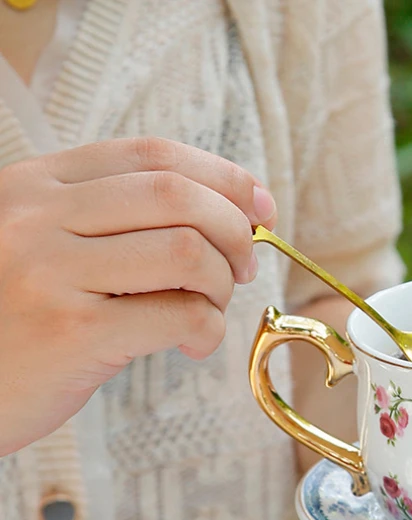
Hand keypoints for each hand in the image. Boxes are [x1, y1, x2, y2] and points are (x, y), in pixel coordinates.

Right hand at [0, 137, 276, 456]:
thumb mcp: (40, 247)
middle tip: (241, 268)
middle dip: (236, 230)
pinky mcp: (74, 333)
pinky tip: (192, 345)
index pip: (153, 156)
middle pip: (178, 195)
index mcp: (37, 186)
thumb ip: (108, 225)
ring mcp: (52, 273)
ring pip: (188, 251)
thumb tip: (222, 220)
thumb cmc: (11, 320)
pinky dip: (208, 330)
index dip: (224, 177)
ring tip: (208, 308)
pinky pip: (180, 315)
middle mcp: (40, 217)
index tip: (261, 207)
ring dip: (221, 284)